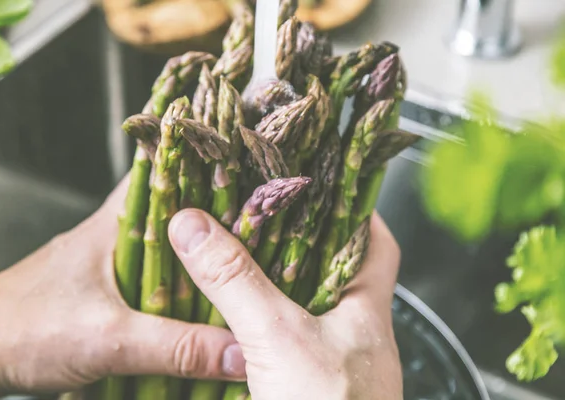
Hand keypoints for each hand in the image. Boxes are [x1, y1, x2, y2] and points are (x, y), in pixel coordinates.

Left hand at [0, 178, 245, 399]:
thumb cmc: (23, 330)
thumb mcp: (108, 339)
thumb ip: (176, 347)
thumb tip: (238, 353)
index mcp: (117, 222)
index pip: (170, 174)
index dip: (212, 171)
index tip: (253, 179)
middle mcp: (116, 234)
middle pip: (180, 216)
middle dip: (219, 222)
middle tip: (262, 233)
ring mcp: (111, 263)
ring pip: (169, 251)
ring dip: (200, 262)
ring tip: (244, 271)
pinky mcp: (107, 292)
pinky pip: (156, 282)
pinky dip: (181, 290)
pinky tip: (201, 309)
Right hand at [169, 209, 402, 399]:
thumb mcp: (279, 337)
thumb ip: (237, 281)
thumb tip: (192, 225)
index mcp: (366, 310)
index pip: (374, 241)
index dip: (353, 206)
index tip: (321, 181)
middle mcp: (350, 332)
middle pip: (329, 268)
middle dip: (296, 239)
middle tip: (260, 211)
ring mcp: (324, 361)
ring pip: (298, 307)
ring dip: (267, 283)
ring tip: (233, 252)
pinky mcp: (298, 386)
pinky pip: (274, 342)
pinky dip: (249, 326)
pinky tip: (222, 318)